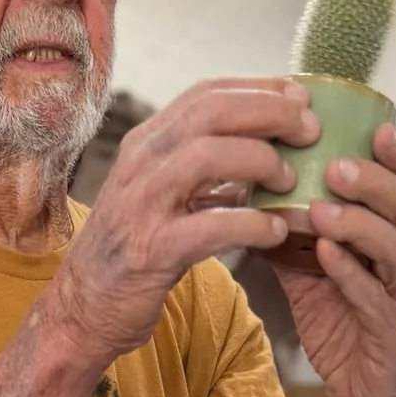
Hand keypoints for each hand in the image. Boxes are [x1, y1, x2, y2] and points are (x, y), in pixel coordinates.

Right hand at [53, 78, 317, 364]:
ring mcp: (142, 205)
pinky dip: (250, 225)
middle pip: (211, 113)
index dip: (258, 89)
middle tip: (310, 130)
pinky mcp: (150, 251)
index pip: (205, 94)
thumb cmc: (136, 250)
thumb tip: (264, 148)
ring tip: (291, 180)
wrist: (85, 307)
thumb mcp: (164, 194)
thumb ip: (204, 170)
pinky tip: (276, 232)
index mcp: (146, 143)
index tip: (300, 96)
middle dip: (269, 113)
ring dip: (260, 161)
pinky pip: (209, 226)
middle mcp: (141, 163)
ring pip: (207, 156)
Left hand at [274, 124, 395, 396]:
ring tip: (321, 206)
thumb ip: (292, 231)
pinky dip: (350, 273)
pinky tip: (324, 255)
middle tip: (334, 164)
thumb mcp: (312, 271)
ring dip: (359, 223)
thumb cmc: (342, 326)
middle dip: (374, 181)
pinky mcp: (395, 334)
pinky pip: (376, 298)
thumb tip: (248, 189)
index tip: (374, 125)